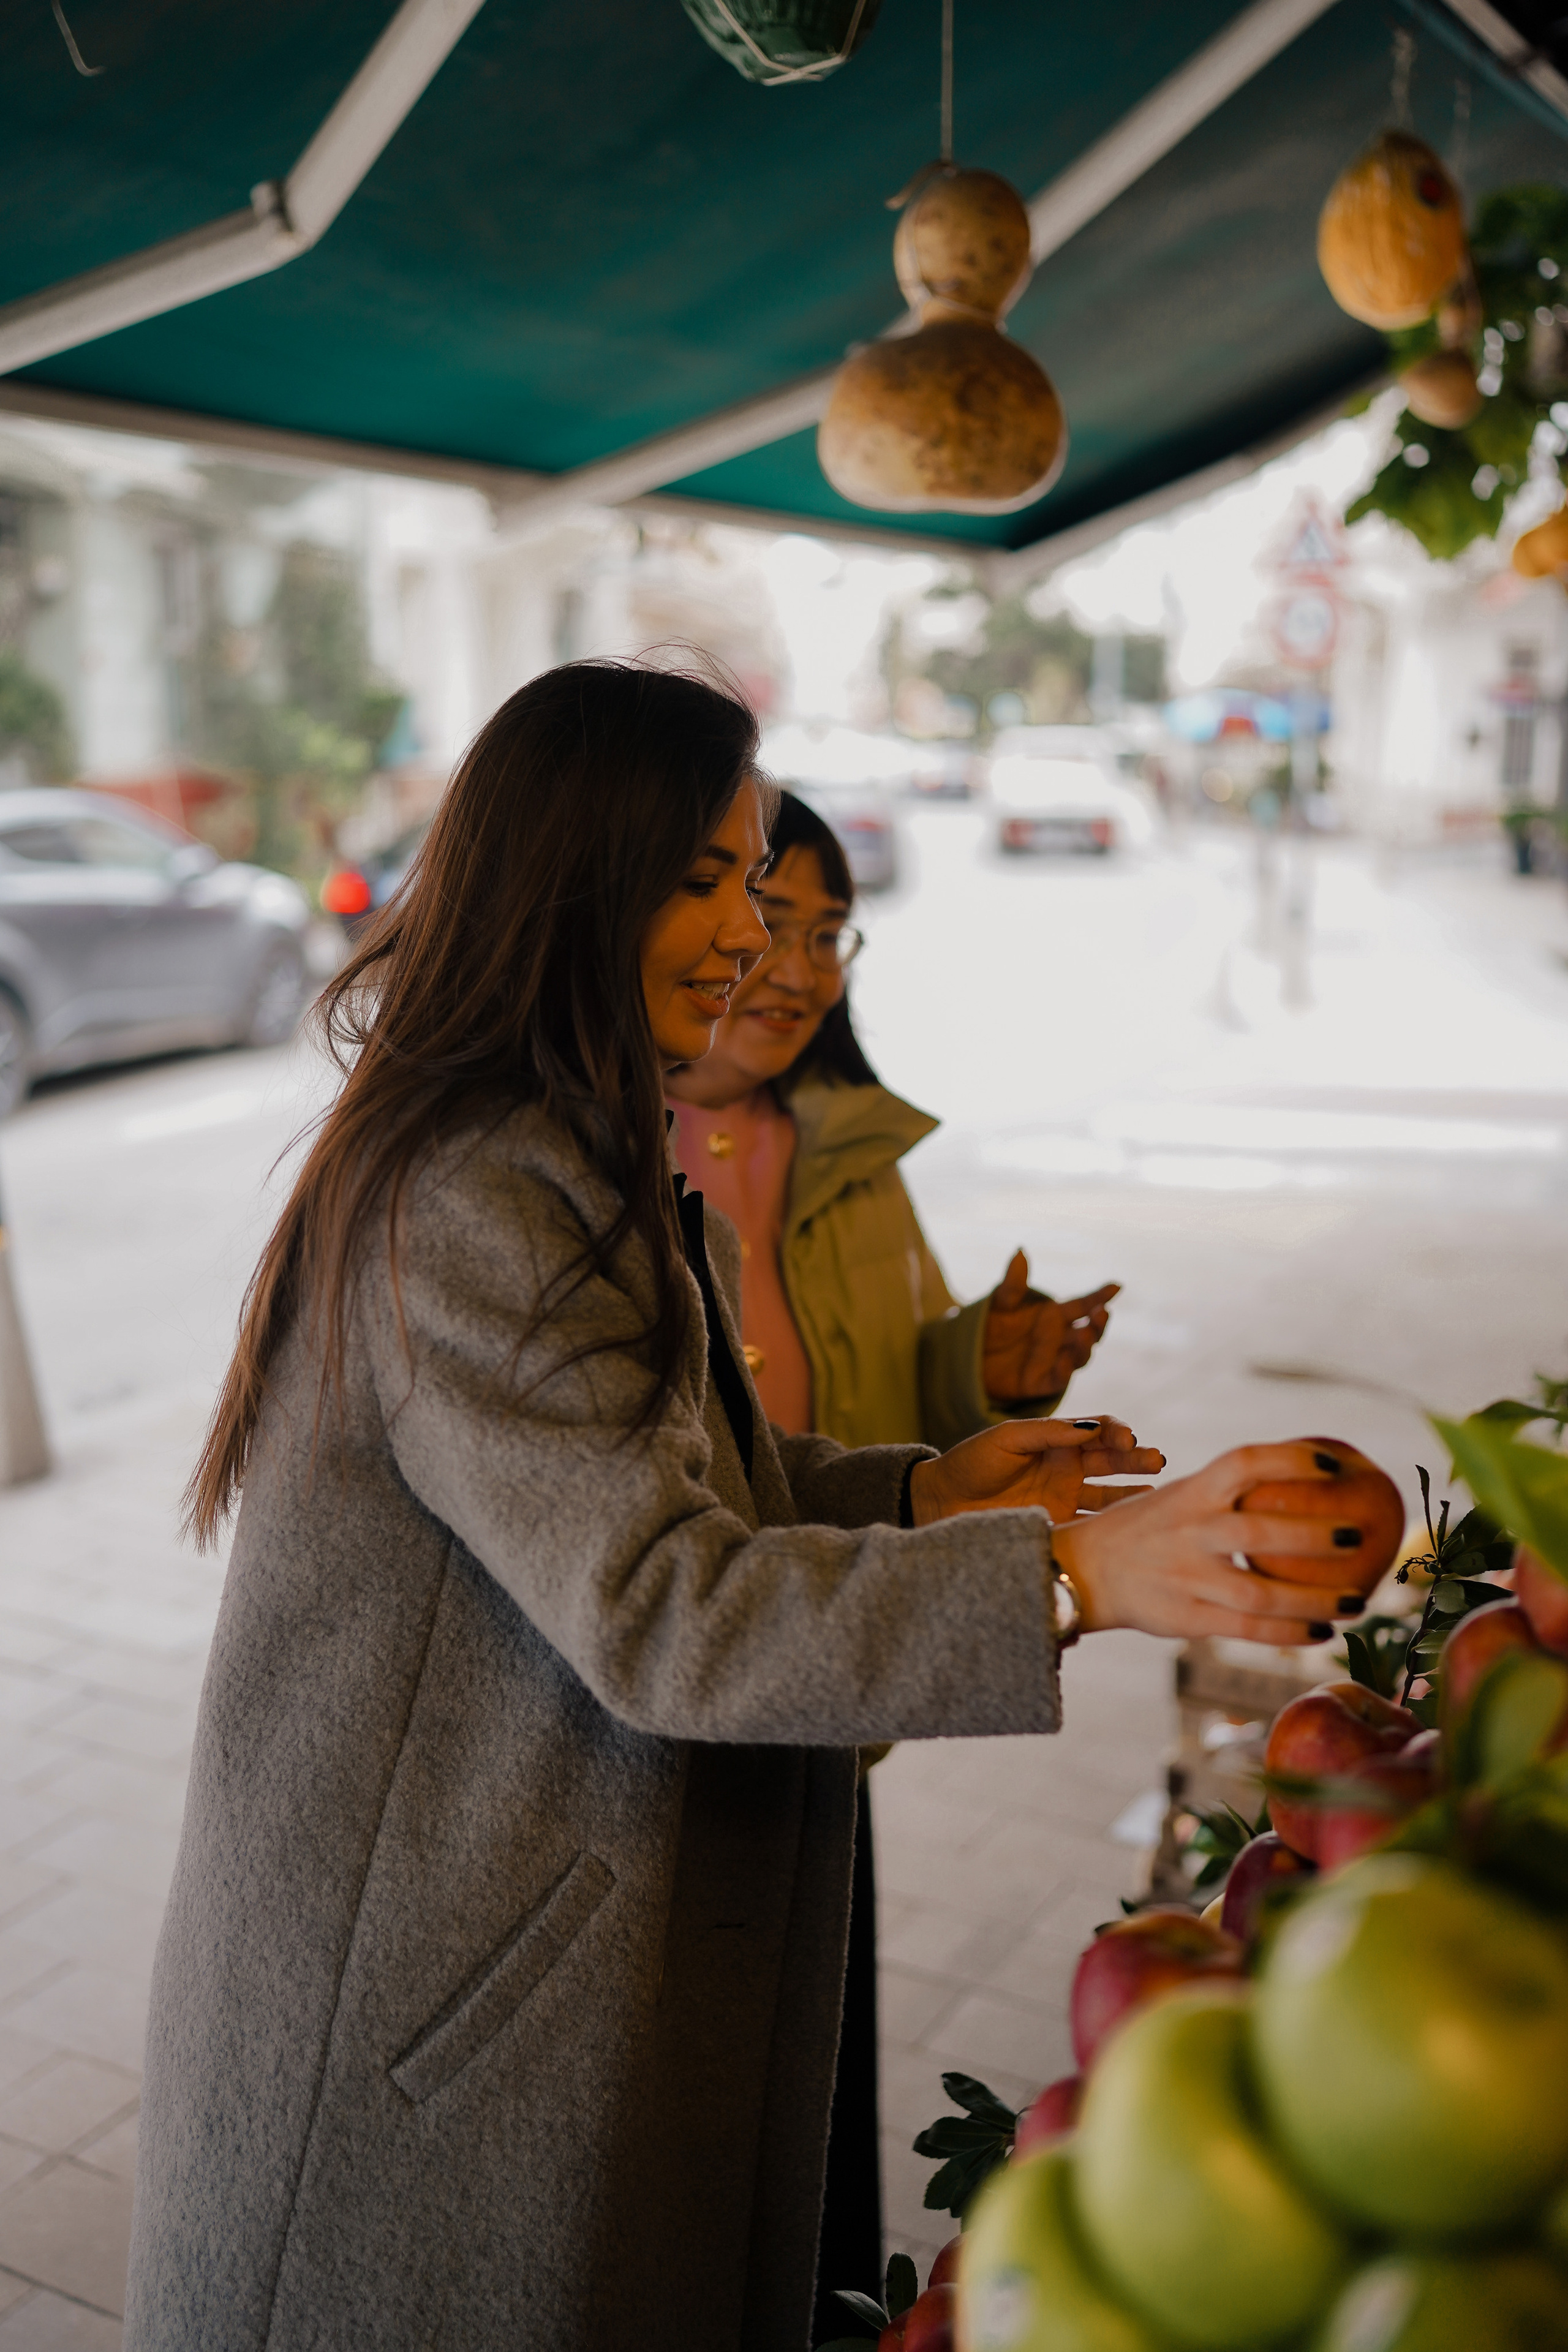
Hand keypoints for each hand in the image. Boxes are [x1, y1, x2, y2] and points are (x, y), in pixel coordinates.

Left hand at [909, 1417, 1164, 1528]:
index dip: (1116, 1433)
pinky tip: (1130, 1523)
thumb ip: (1048, 1433)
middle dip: (1136, 1459)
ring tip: (1154, 1493)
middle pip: (1112, 1461)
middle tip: (1156, 1461)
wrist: (941, 1503)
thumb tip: (1093, 1428)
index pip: (1098, 1431)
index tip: (1126, 1440)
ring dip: (1133, 1492)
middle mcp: (1067, 1467)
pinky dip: (1111, 1524)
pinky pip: (1090, 1525)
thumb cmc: (971, 1462)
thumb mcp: (1007, 1439)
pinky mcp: (1058, 1526)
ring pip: (1109, 1494)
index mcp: (1057, 1440)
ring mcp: (1065, 1498)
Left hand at [982, 1253, 1116, 1404]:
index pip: (1083, 1304)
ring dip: (1086, 1346)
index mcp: (1055, 1315)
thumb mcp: (999, 1302)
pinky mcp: (1040, 1382)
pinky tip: (1064, 1361)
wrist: (967, 1356)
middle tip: (1102, 1312)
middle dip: (1099, 1323)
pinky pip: (1058, 1379)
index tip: (1117, 1286)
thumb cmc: (989, 1325)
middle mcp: (1060, 1338)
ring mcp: (1053, 1360)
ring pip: (1080, 1355)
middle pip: (1089, 1332)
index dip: (1101, 1296)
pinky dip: (1064, 1371)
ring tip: (1085, 1334)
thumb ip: (1012, 1282)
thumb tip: (1020, 1251)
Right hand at [1052, 1442, 1379, 1645]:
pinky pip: (1248, 1630)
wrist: (1084, 1571)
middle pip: (1260, 1532)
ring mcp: (1186, 1578)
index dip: (1292, 1458)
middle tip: (1361, 1534)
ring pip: (1260, 1594)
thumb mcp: (1181, 1496)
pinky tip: (1323, 1633)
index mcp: (1190, 1491)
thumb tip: (1309, 1478)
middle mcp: (1188, 1531)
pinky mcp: (1186, 1618)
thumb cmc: (1149, 1529)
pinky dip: (1289, 1634)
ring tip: (1356, 1601)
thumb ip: (1230, 1491)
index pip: (1245, 1462)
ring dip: (1315, 1601)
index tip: (1335, 1461)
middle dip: (1316, 1535)